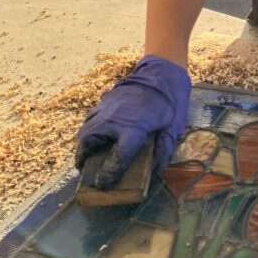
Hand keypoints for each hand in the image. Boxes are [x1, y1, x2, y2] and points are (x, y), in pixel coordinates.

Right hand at [76, 55, 191, 188]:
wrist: (160, 72)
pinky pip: (89, 120)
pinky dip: (87, 131)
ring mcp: (105, 109)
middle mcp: (114, 120)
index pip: (118, 157)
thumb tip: (155, 171)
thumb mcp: (173, 127)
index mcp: (134, 128)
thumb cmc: (170, 101)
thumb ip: (163, 150)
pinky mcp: (103, 102)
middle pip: (89, 143)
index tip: (103, 185)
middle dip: (85, 160)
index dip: (109, 174)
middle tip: (87, 172)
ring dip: (83, 146)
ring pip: (84, 131)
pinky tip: (94, 138)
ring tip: (87, 158)